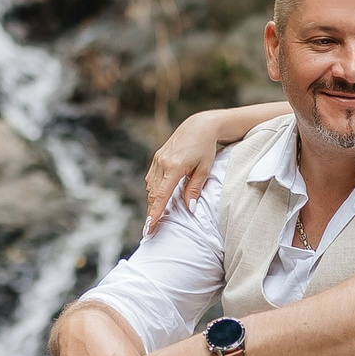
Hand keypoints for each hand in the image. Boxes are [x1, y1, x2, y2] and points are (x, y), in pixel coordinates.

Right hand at [145, 112, 228, 233]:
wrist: (199, 126)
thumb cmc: (205, 148)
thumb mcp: (204, 170)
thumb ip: (194, 189)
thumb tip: (189, 208)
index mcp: (174, 167)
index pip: (162, 196)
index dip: (155, 214)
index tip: (149, 228)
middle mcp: (162, 163)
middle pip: (153, 194)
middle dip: (151, 212)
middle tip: (150, 229)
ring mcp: (158, 160)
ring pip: (151, 187)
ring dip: (153, 202)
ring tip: (154, 217)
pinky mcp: (157, 158)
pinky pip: (152, 179)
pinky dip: (154, 191)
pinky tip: (158, 198)